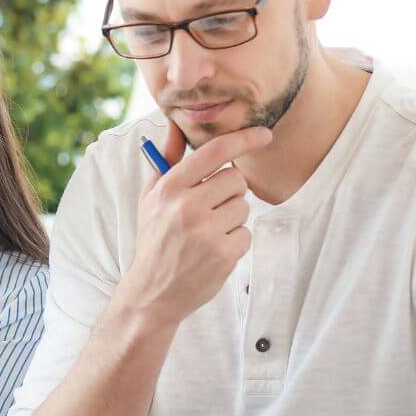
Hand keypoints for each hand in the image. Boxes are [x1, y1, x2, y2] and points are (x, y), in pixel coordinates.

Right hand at [120, 122, 271, 323]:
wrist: (152, 292)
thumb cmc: (154, 238)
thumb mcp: (151, 197)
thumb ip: (166, 159)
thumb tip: (175, 123)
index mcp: (170, 187)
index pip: (214, 152)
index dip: (243, 139)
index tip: (263, 134)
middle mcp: (187, 206)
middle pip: (236, 179)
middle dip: (230, 191)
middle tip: (210, 208)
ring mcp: (206, 232)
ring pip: (243, 207)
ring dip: (232, 218)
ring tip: (207, 232)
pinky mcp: (223, 254)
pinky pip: (246, 233)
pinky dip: (234, 241)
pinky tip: (213, 250)